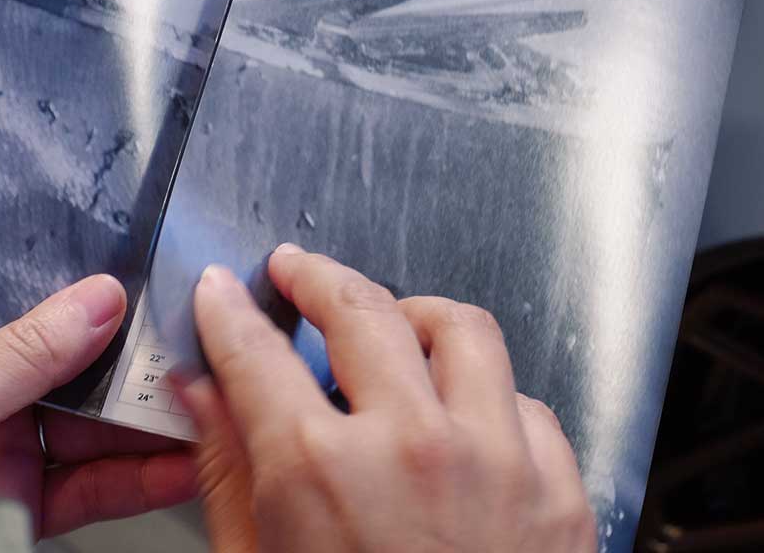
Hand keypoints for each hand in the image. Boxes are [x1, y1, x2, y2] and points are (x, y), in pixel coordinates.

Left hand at [0, 274, 196, 537]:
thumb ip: (21, 353)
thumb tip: (96, 300)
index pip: (14, 308)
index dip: (79, 302)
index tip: (141, 296)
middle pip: (63, 371)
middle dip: (128, 368)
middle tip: (189, 354)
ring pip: (84, 432)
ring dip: (144, 425)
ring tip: (201, 408)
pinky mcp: (13, 512)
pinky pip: (86, 489)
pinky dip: (134, 480)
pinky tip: (174, 464)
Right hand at [180, 246, 594, 552]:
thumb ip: (230, 477)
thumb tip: (202, 395)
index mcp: (320, 473)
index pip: (257, 353)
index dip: (229, 312)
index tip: (220, 293)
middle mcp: (412, 444)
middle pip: (360, 309)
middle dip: (317, 278)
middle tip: (296, 274)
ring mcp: (497, 460)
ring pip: (461, 329)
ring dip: (416, 316)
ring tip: (391, 324)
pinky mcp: (560, 489)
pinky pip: (525, 401)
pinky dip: (487, 396)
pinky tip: (462, 419)